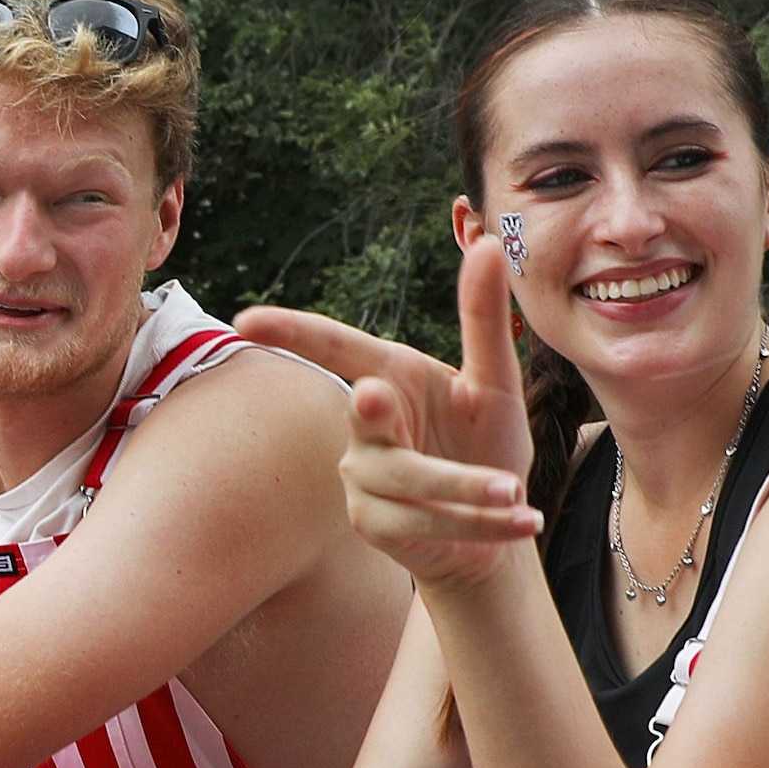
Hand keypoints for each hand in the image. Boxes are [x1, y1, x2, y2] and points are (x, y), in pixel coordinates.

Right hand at [234, 241, 540, 588]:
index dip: (289, 332)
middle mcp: (366, 424)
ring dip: (465, 487)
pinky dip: (478, 523)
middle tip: (375, 395)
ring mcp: (362, 477)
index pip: (335, 347)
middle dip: (372, 412)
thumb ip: (484, 319)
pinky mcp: (373, 525)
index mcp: (391, 376)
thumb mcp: (496, 382)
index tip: (245, 322)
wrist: (494, 525)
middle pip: (365, 413)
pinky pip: (420, 521)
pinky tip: (523, 522)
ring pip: (404, 477)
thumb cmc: (488, 444)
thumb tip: (488, 241)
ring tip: (514, 496)